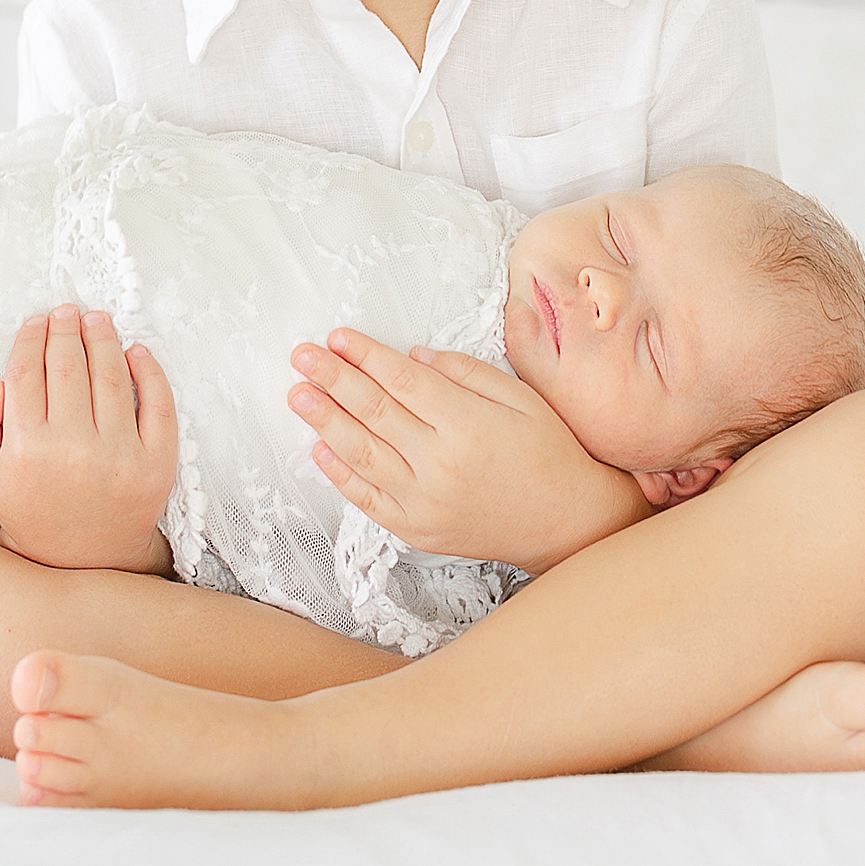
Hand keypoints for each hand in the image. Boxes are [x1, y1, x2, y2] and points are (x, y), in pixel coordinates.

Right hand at [0, 309, 177, 573]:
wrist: (82, 558)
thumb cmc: (31, 506)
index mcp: (28, 450)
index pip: (27, 374)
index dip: (31, 340)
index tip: (36, 321)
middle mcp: (74, 450)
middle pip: (68, 367)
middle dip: (65, 330)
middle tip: (66, 311)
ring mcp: (120, 455)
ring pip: (112, 376)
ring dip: (103, 338)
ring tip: (97, 320)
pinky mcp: (157, 462)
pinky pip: (158, 403)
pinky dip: (149, 369)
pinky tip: (135, 351)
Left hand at [286, 330, 651, 573]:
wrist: (566, 521)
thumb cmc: (549, 451)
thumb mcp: (519, 397)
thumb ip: (464, 373)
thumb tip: (412, 357)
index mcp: (467, 425)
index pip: (402, 382)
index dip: (367, 356)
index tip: (338, 337)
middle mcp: (440, 464)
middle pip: (374, 413)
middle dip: (333, 380)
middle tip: (302, 355)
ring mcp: (425, 501)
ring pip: (362, 454)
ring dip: (325, 421)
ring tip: (298, 394)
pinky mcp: (417, 529)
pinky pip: (368, 499)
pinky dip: (340, 473)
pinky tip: (319, 448)